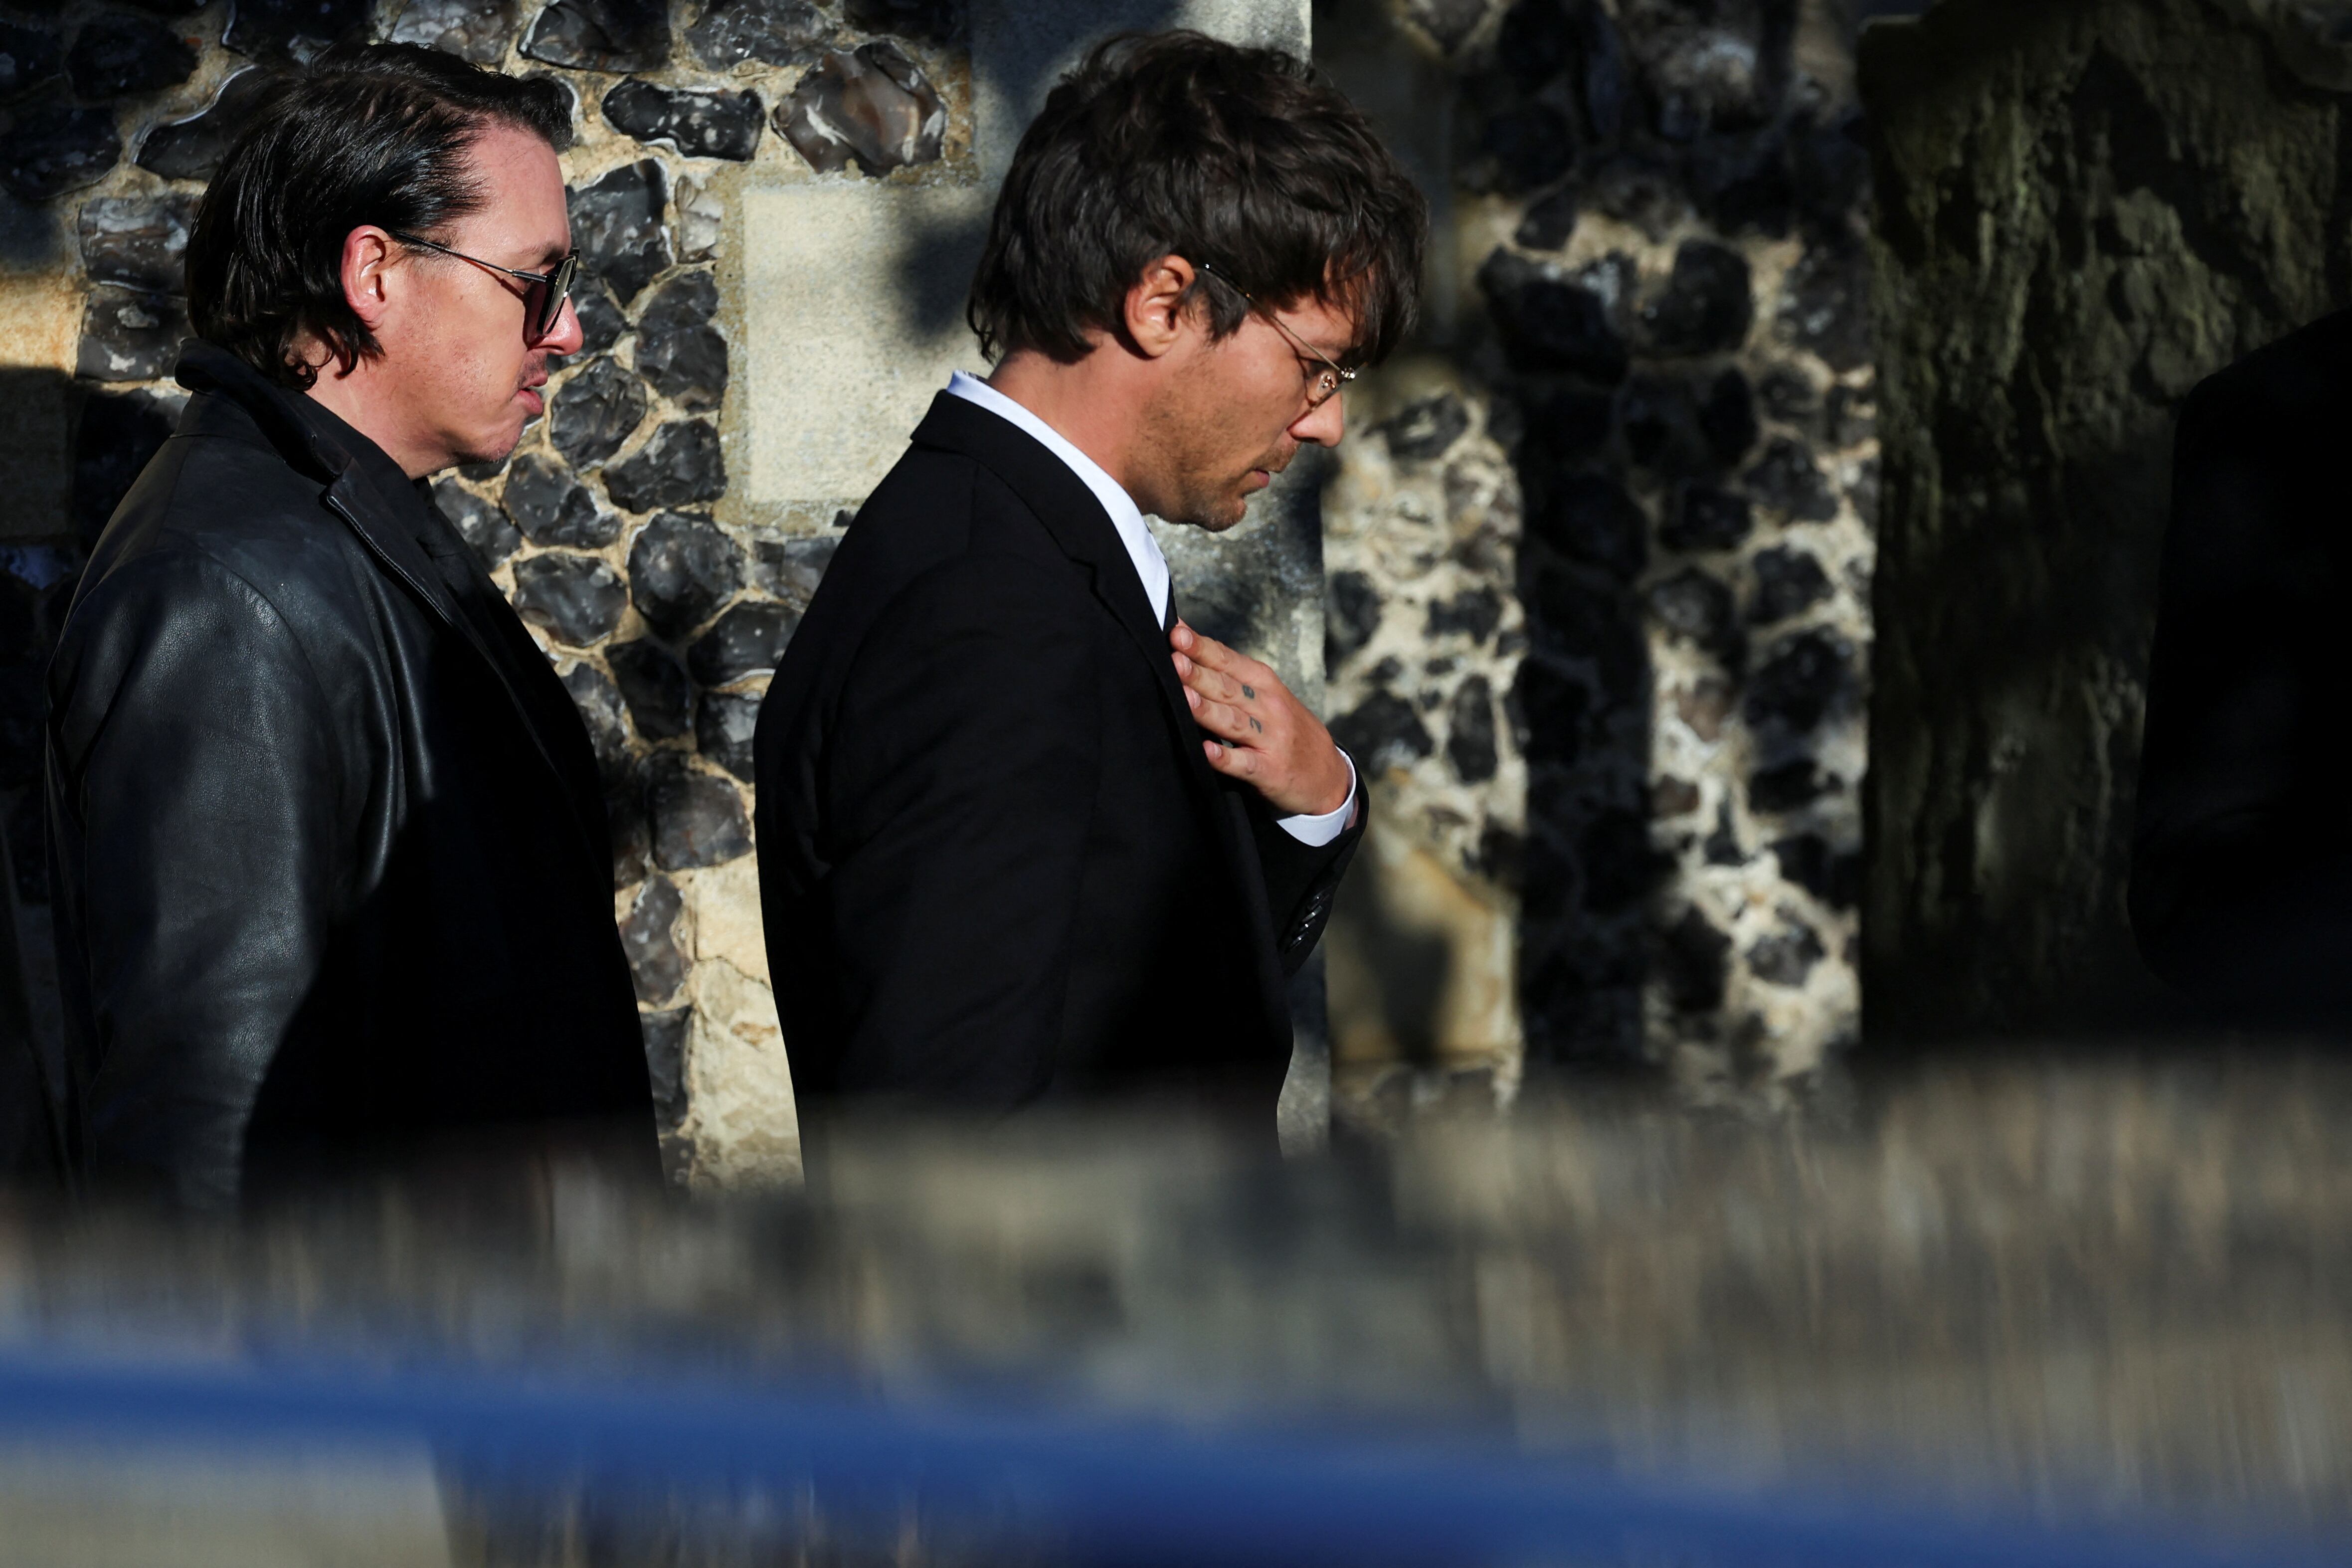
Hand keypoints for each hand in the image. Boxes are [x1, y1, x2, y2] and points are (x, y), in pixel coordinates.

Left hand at [1170, 621, 1353, 817]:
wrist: (1328, 774)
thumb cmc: (1287, 729)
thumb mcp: (1268, 696)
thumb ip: (1231, 678)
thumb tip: (1186, 654)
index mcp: (1264, 683)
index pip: (1228, 661)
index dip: (1202, 647)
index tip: (1176, 633)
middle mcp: (1268, 707)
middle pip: (1227, 688)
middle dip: (1198, 673)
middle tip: (1172, 659)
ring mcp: (1270, 739)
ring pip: (1234, 722)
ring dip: (1208, 709)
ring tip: (1183, 696)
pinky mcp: (1270, 771)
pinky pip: (1245, 764)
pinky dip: (1225, 758)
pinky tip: (1206, 752)